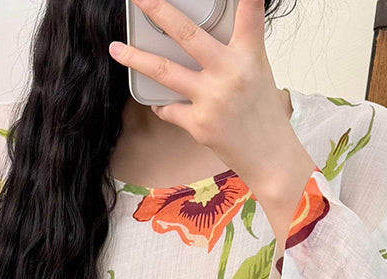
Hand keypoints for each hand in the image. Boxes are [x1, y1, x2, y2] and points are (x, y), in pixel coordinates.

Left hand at [109, 0, 313, 208]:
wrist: (269, 156)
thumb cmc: (263, 113)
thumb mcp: (258, 71)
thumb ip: (236, 49)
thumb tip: (202, 36)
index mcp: (249, 55)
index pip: (249, 12)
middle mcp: (229, 72)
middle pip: (188, 34)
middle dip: (159, 11)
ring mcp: (212, 98)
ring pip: (165, 71)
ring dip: (136, 58)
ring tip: (116, 48)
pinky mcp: (199, 123)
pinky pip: (169, 108)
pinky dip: (162, 104)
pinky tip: (159, 102)